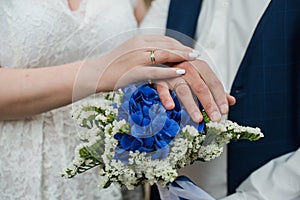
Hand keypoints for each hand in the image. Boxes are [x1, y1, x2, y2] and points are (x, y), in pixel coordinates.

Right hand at [77, 35, 199, 91]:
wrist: (95, 73)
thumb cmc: (113, 66)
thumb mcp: (130, 54)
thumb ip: (145, 52)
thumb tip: (159, 56)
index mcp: (139, 40)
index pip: (164, 40)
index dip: (179, 45)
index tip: (189, 50)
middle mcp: (139, 45)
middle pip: (167, 45)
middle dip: (183, 50)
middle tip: (196, 55)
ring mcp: (136, 57)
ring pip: (163, 54)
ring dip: (181, 57)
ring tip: (194, 60)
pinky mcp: (133, 71)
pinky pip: (155, 70)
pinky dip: (169, 71)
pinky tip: (180, 72)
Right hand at [155, 60, 235, 121]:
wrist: (161, 57)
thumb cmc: (183, 68)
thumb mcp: (200, 75)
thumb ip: (215, 88)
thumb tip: (231, 101)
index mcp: (200, 66)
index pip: (214, 83)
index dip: (220, 98)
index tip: (224, 111)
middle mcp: (188, 68)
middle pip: (201, 88)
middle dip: (209, 104)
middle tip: (215, 118)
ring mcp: (173, 73)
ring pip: (184, 90)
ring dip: (191, 105)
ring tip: (198, 118)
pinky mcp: (159, 79)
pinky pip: (162, 89)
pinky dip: (166, 98)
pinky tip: (171, 107)